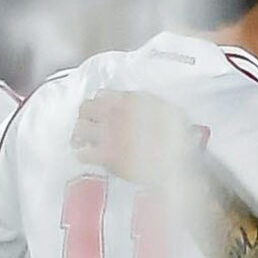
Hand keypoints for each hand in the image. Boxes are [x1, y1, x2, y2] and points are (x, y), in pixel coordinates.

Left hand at [72, 90, 206, 188]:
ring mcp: (109, 134)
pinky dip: (83, 154)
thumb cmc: (178, 138)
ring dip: (80, 134)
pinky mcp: (106, 155)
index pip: (101, 95)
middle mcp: (115, 113)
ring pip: (80, 128)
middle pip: (86, 108)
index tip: (101, 113)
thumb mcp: (167, 110)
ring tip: (83, 141)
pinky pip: (84, 152)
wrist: (176, 163)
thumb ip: (148, 104)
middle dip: (85, 117)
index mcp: (130, 100)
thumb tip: (137, 104)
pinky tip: (86, 157)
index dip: (99, 104)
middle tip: (89, 127)